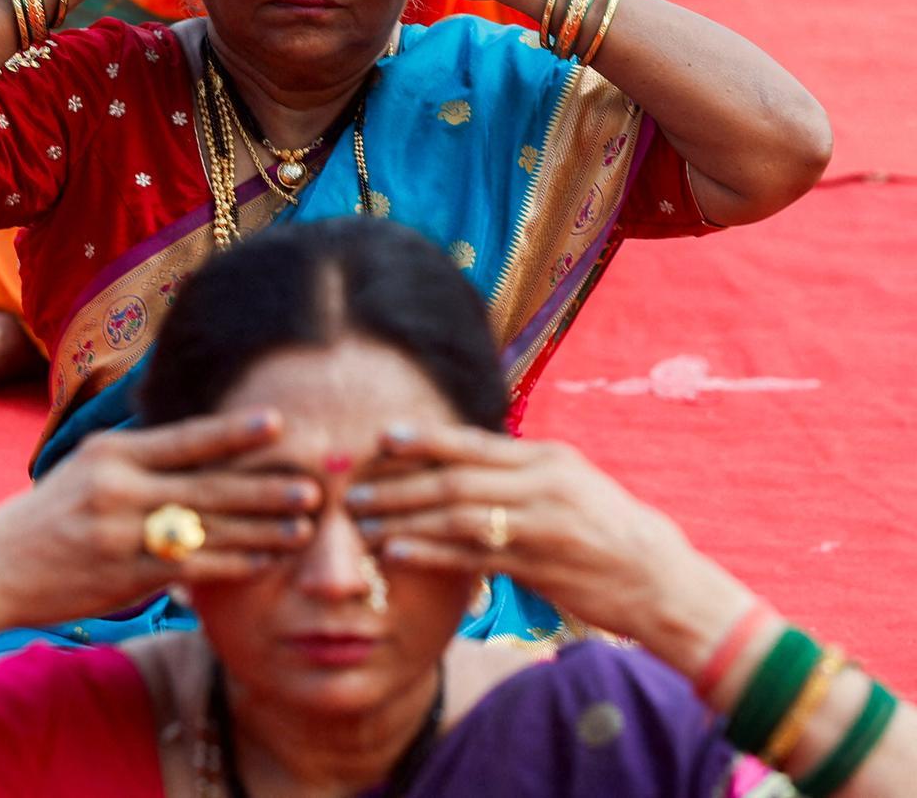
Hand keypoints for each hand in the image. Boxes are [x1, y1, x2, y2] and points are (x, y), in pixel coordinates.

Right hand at [0, 408, 322, 631]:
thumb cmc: (49, 514)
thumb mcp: (88, 466)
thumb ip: (141, 456)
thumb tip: (198, 440)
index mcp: (114, 453)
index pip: (187, 438)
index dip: (236, 432)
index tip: (280, 423)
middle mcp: (122, 489)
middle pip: (210, 485)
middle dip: (268, 486)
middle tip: (316, 484)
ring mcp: (125, 535)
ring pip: (211, 530)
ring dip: (263, 529)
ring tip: (305, 526)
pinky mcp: (127, 576)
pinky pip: (193, 569)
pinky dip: (234, 562)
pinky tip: (266, 559)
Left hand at [346, 426, 750, 654]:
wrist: (661, 580)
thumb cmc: (610, 531)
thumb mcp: (570, 485)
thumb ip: (521, 475)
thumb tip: (468, 468)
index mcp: (547, 457)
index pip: (474, 443)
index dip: (425, 439)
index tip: (384, 437)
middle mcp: (541, 483)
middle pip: (455, 478)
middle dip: (399, 482)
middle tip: (356, 487)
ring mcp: (540, 525)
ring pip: (457, 516)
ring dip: (404, 518)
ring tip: (364, 522)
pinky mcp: (538, 566)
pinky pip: (473, 557)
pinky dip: (430, 552)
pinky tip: (397, 552)